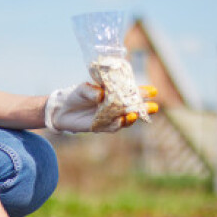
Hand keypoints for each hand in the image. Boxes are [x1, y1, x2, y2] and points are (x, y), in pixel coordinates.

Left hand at [44, 83, 158, 132]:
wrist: (62, 109)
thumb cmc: (75, 95)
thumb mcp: (83, 89)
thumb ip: (92, 91)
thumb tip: (102, 95)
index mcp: (113, 94)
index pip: (130, 93)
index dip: (142, 92)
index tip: (153, 91)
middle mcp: (114, 107)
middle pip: (133, 108)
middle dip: (144, 108)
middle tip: (154, 107)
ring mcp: (109, 117)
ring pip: (125, 119)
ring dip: (132, 117)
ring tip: (135, 114)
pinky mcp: (101, 126)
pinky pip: (112, 127)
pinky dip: (117, 124)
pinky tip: (122, 120)